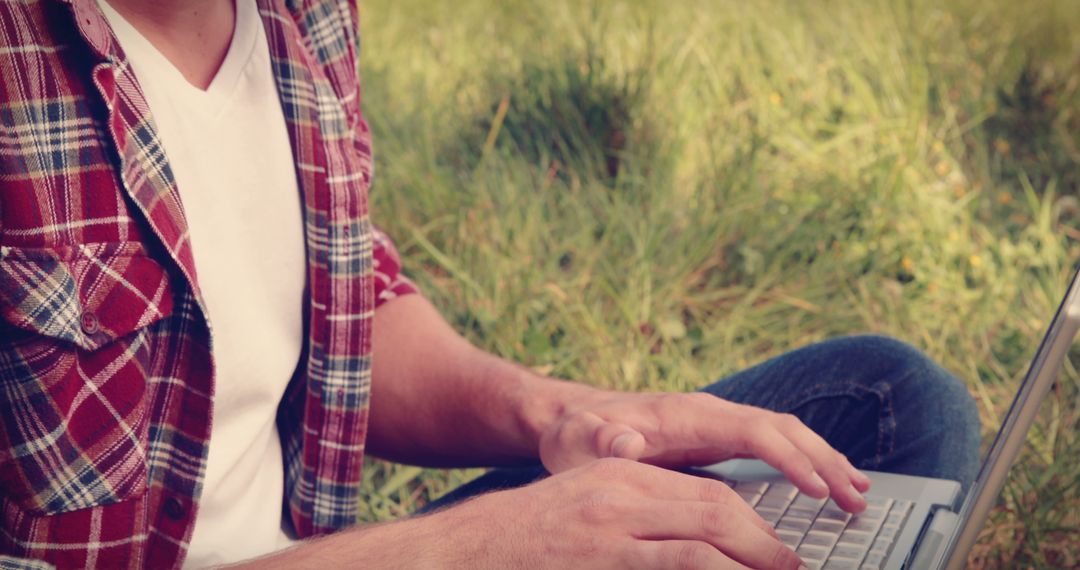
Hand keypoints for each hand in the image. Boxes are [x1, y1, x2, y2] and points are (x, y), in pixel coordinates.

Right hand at [427, 458, 803, 569]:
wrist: (467, 548)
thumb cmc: (529, 537)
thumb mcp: (585, 509)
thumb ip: (636, 515)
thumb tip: (691, 541)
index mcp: (623, 474)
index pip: (707, 494)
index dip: (751, 525)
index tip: (775, 552)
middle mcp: (623, 489)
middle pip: (717, 509)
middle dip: (764, 543)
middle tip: (794, 568)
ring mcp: (613, 524)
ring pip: (707, 535)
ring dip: (754, 559)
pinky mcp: (606, 555)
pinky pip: (680, 562)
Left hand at [538, 391, 870, 511]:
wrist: (571, 419)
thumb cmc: (577, 434)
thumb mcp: (579, 442)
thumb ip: (602, 440)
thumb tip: (628, 440)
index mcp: (686, 414)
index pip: (752, 430)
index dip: (788, 458)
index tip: (818, 489)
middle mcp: (709, 412)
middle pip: (782, 429)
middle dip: (823, 460)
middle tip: (857, 498)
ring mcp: (716, 423)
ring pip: (785, 434)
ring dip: (823, 459)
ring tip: (858, 493)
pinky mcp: (718, 438)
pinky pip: (774, 444)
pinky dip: (805, 461)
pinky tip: (825, 484)